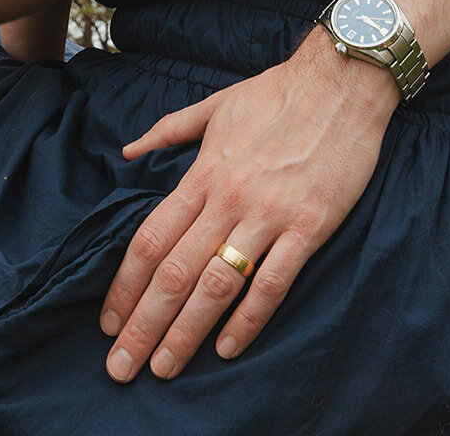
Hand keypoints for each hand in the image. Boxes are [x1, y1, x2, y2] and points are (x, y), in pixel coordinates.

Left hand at [99, 31, 396, 382]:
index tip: (108, 321)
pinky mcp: (310, 225)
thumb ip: (169, 130)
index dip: (125, 285)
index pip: (151, 238)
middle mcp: (229, 198)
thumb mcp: (215, 104)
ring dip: (186, 331)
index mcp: (203, 172)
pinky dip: (249, 319)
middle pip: (174, 272)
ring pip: (217, 284)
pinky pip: (273, 282)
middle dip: (144, 324)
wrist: (342, 81)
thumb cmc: (277, 93)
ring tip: (164, 368)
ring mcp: (269, 214)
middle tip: (121, 367)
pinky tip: (228, 348)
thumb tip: (128, 150)